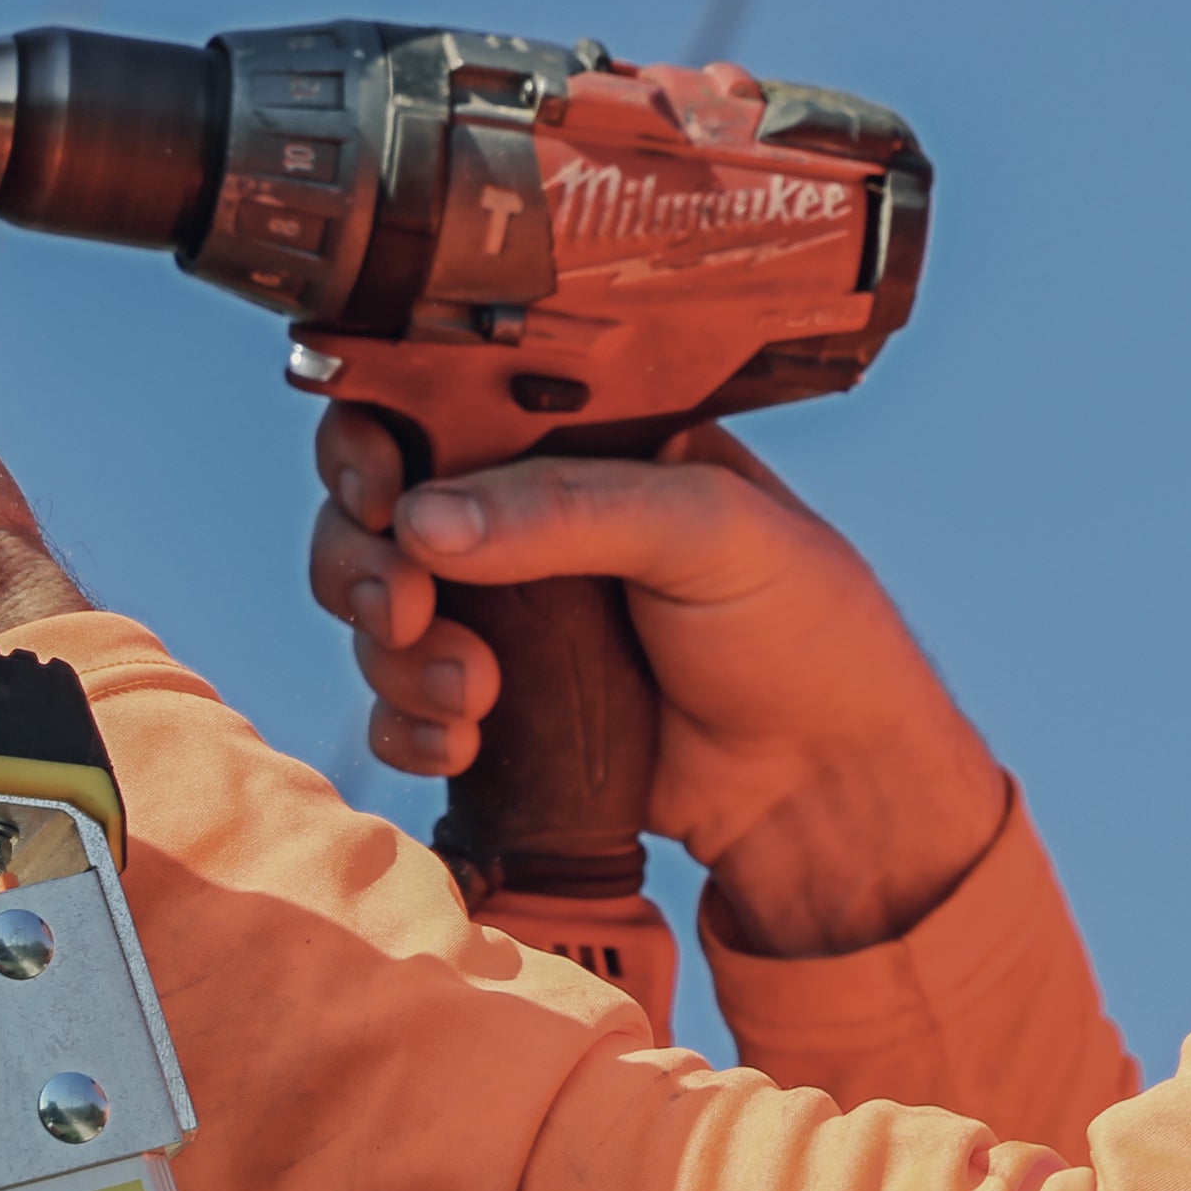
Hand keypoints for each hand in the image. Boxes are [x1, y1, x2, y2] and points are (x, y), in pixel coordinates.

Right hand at [308, 413, 1007, 957]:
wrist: (830, 785)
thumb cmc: (804, 628)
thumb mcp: (711, 528)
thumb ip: (570, 510)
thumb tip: (422, 521)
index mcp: (585, 440)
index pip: (443, 404)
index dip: (379, 437)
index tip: (376, 490)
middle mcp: (532, 516)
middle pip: (378, 507)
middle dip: (360, 558)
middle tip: (399, 606)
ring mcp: (511, 613)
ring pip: (376, 608)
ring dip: (392, 654)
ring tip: (471, 694)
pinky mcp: (501, 706)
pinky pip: (401, 707)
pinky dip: (405, 727)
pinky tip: (460, 745)